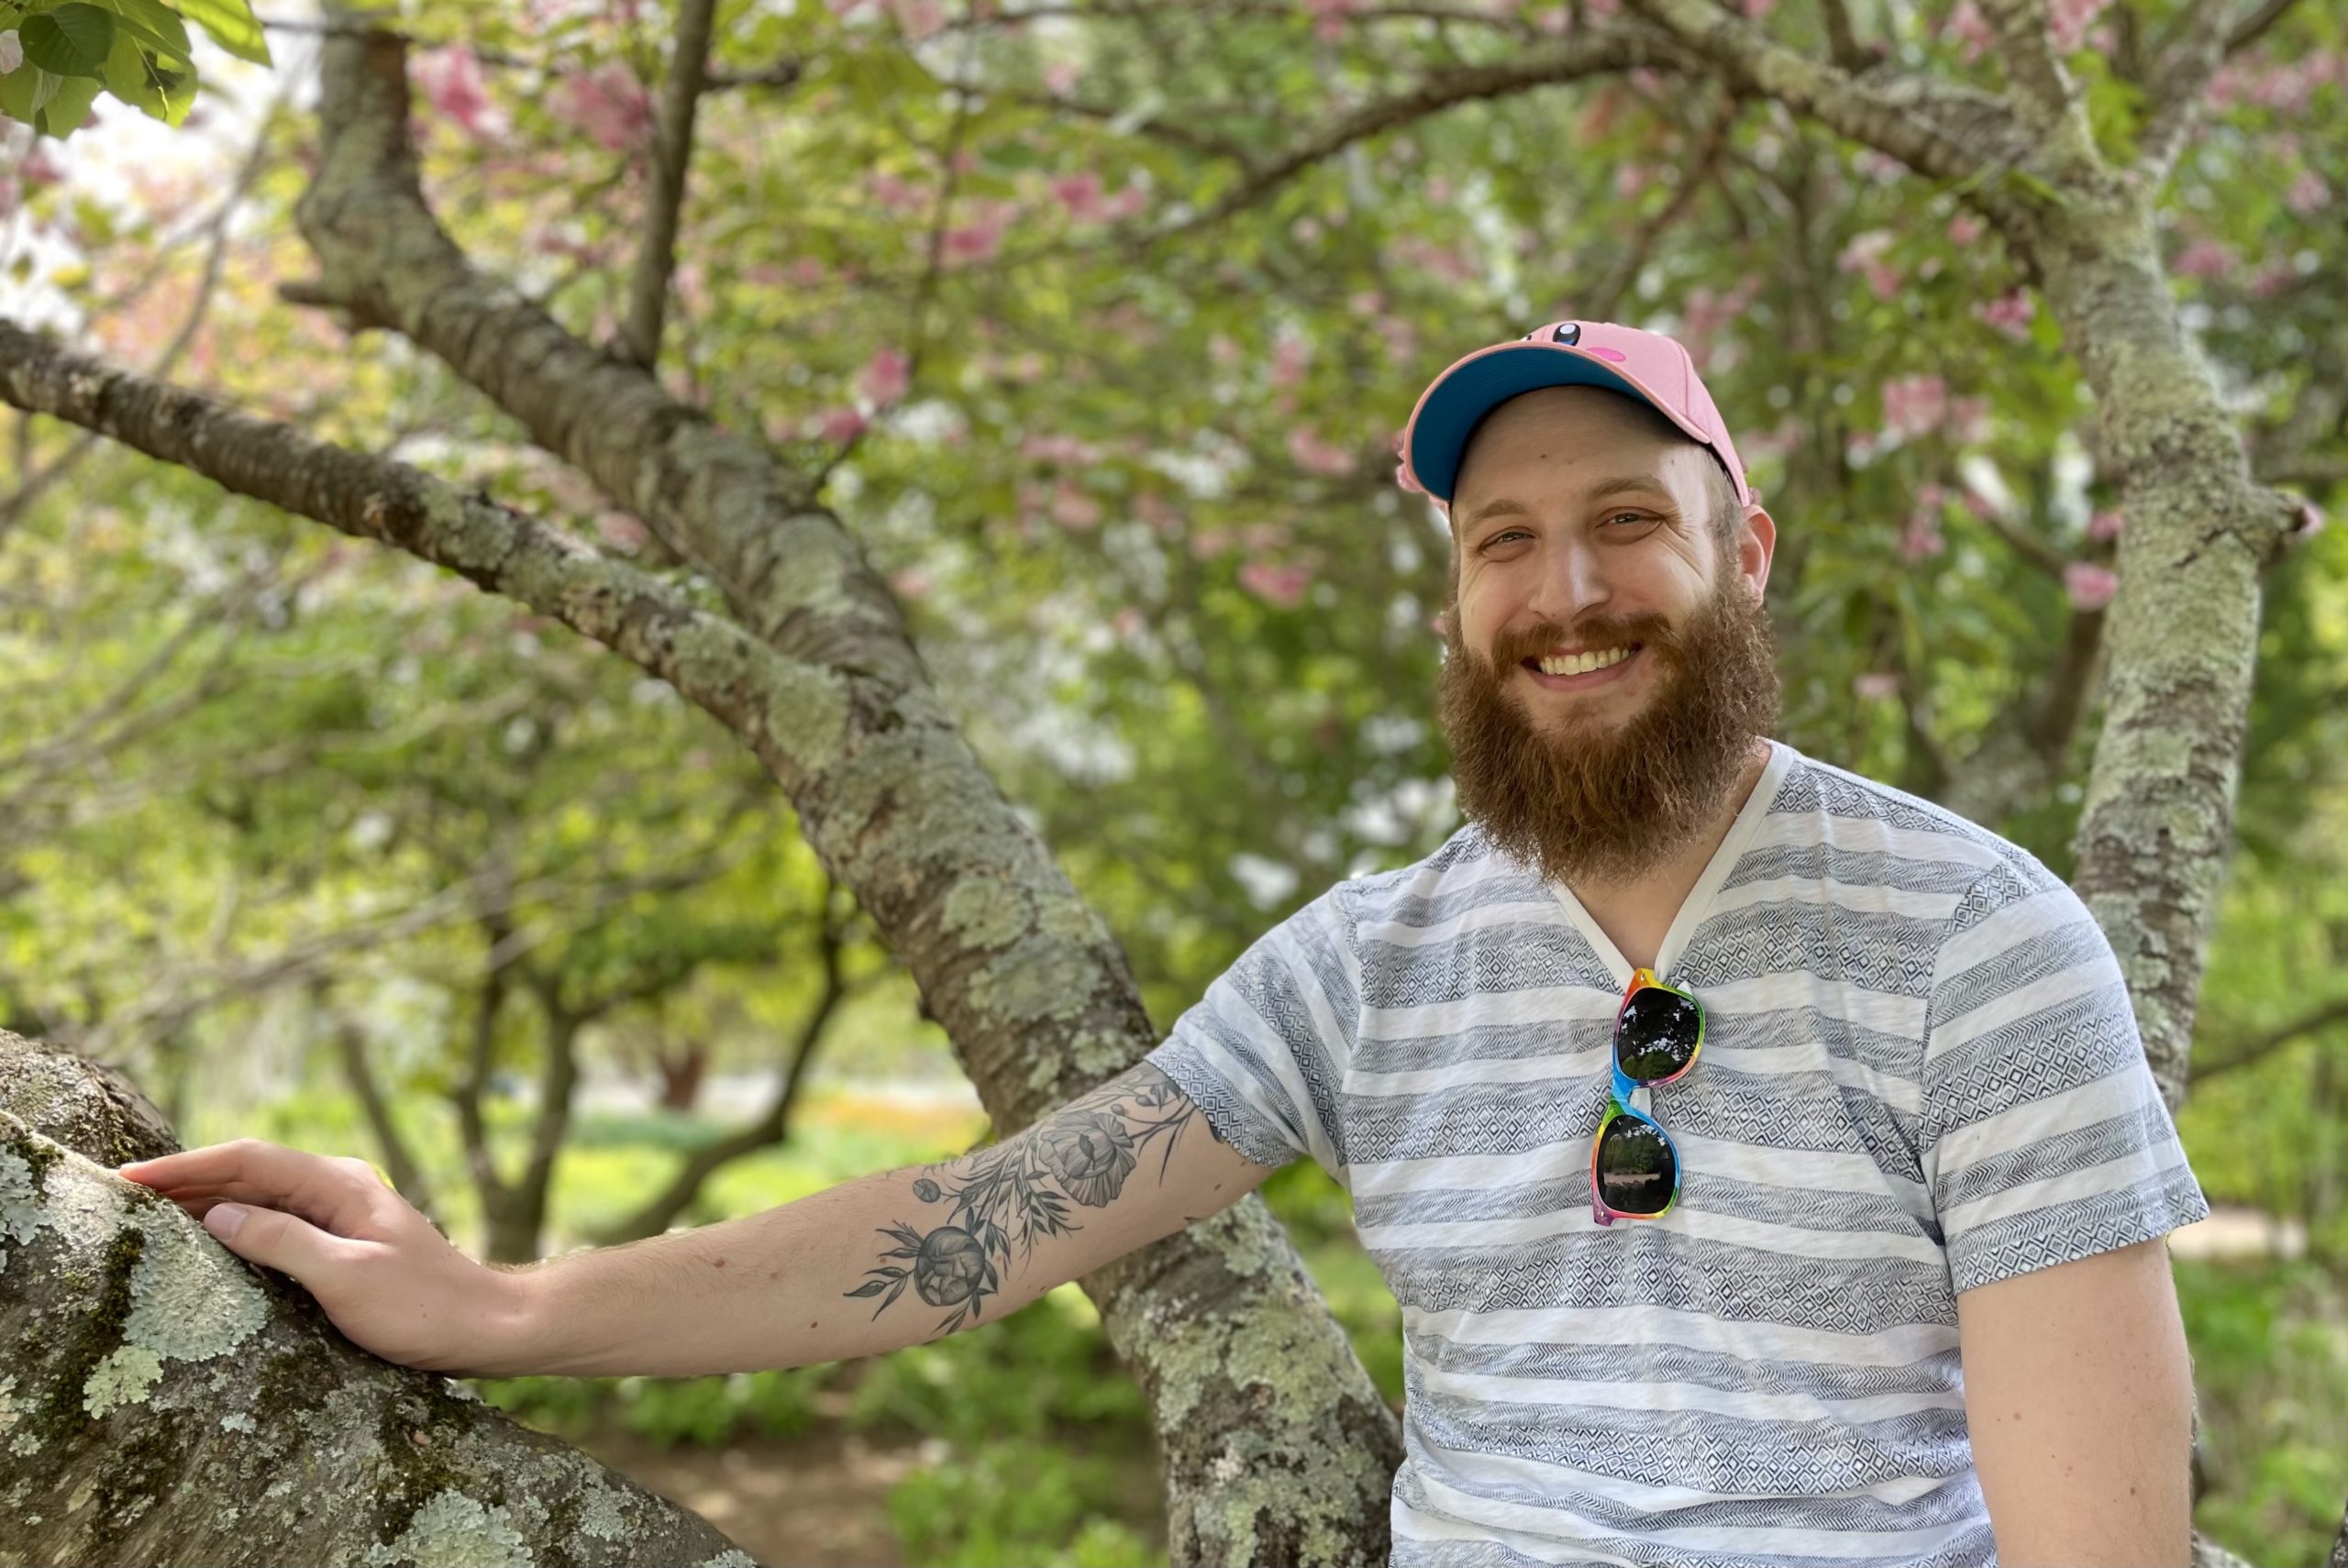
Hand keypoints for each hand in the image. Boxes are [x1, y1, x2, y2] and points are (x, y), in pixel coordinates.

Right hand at [117, 1139, 532, 1376]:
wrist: (488, 1327)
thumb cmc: (423, 1307)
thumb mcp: (346, 1277)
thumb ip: (282, 1243)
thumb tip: (218, 1216)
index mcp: (340, 1185)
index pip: (248, 1160)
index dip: (186, 1167)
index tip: (131, 1178)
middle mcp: (338, 1189)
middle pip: (249, 1173)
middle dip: (186, 1182)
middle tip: (122, 1199)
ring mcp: (341, 1215)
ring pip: (260, 1198)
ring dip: (207, 1204)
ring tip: (148, 1219)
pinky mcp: (343, 1244)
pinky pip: (277, 1225)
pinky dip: (236, 1229)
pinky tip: (207, 1246)